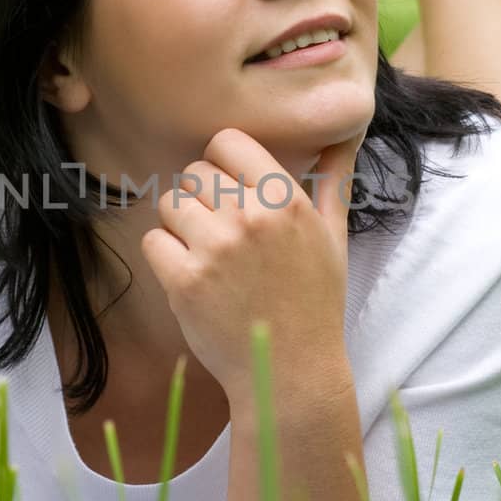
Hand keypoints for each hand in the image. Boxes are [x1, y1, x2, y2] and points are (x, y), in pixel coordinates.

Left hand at [139, 128, 362, 402]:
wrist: (291, 372)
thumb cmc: (314, 302)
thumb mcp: (335, 236)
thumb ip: (336, 179)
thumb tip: (347, 129)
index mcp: (286, 200)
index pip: (227, 142)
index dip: (223, 163)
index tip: (231, 189)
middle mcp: (250, 218)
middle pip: (195, 173)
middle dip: (202, 197)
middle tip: (221, 231)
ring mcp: (215, 249)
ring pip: (170, 203)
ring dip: (181, 226)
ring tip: (207, 254)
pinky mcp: (185, 281)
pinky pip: (153, 241)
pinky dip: (164, 256)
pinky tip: (191, 275)